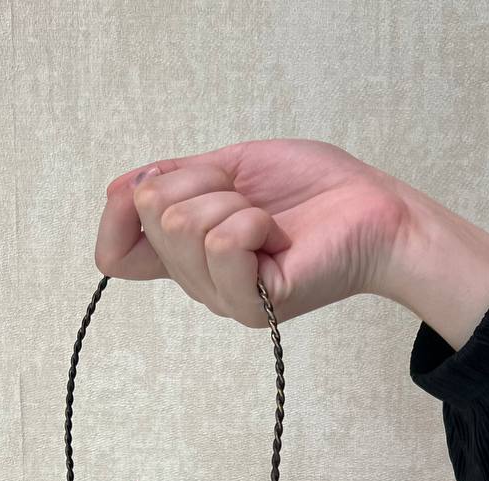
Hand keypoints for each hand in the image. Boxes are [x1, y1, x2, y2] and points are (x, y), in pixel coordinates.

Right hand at [95, 137, 488, 349]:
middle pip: (151, 214)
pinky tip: (276, 233)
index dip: (121, 209)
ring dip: (230, 198)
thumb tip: (120, 189)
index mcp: (187, 254)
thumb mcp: (230, 168)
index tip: (164, 181)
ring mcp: (224, 297)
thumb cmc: (313, 190)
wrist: (375, 211)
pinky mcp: (254, 304)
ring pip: (182, 224)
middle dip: (201, 179)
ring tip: (266, 217)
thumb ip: (174, 180)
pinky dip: (252, 220)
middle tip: (247, 195)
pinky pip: (223, 244)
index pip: (113, 252)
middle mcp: (199, 282)